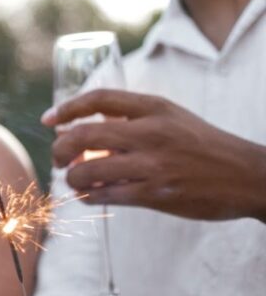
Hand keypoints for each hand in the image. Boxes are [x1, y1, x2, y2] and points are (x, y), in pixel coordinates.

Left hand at [45, 89, 265, 220]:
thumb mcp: (171, 117)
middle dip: (60, 150)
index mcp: (154, 108)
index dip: (67, 109)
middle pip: (83, 136)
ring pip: (87, 171)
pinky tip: (89, 194)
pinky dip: (89, 195)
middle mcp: (150, 133)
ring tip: (74, 179)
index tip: (49, 120)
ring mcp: (152, 165)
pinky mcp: (154, 195)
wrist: (247, 176)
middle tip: (59, 157)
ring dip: (72, 178)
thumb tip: (84, 125)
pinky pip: (105, 195)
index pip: (98, 100)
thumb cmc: (203, 144)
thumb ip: (132, 117)